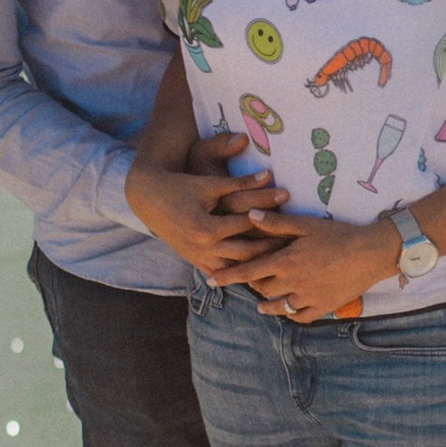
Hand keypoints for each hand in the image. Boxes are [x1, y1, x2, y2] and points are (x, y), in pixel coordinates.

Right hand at [125, 157, 289, 276]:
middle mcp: (203, 248)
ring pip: (237, 269)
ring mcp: (199, 258)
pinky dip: (243, 273)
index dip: (271, 218)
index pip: (247, 225)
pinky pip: (225, 273)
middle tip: (298, 246)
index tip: (292, 220)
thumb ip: (239, 181)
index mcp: (206, 228)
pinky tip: (263, 273)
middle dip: (273, 249)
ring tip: (286, 261)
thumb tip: (269, 173)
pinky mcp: (196, 262)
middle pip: (247, 253)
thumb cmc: (181, 186)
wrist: (147, 198)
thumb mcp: (210, 183)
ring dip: (260, 266)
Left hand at [233, 209, 399, 322]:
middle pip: (262, 289)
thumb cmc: (338, 234)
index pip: (248, 271)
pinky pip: (301, 316)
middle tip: (247, 282)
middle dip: (252, 286)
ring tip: (261, 304)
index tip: (211, 281)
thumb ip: (276, 223)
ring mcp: (308, 296)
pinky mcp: (324, 306)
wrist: (371, 253)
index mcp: (286, 261)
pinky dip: (291, 315)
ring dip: (267, 306)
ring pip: (279, 306)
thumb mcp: (305, 224)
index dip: (228, 276)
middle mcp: (293, 282)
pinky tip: (287, 310)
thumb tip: (248, 214)